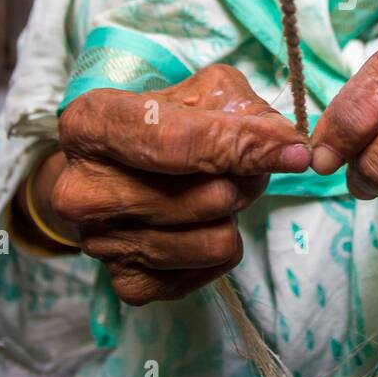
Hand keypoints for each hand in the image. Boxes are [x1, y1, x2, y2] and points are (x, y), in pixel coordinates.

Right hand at [51, 66, 309, 304]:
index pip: (176, 141)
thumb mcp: (192, 93)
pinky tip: (197, 225)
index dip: (242, 145)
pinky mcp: (125, 283)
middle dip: (244, 179)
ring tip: (213, 194)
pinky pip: (211, 271)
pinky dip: (219, 247)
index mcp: (91, 125)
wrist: (105, 178)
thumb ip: (241, 108)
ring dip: (233, 215)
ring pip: (217, 239)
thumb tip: (286, 146)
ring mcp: (100, 243)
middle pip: (210, 196)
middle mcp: (83, 190)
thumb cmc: (154, 127)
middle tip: (234, 167)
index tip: (294, 150)